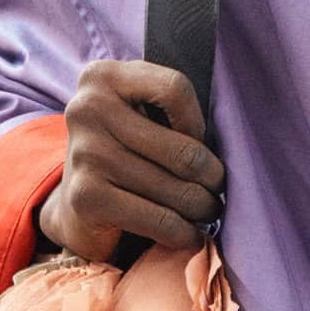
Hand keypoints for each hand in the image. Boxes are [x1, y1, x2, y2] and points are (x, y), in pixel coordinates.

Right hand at [37, 59, 224, 262]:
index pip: (175, 88)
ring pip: (177, 190)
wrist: (76, 203)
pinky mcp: (87, 197)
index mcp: (103, 77)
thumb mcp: (140, 114)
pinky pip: (160, 220)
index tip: (198, 142)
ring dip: (202, 208)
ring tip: (206, 210)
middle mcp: (89, 109)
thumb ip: (170, 110)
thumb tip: (233, 142)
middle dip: (212, 178)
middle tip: (216, 190)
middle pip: (184, 150)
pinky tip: (190, 234)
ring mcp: (86, 153)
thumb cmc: (124, 152)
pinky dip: (184, 233)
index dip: (198, 123)